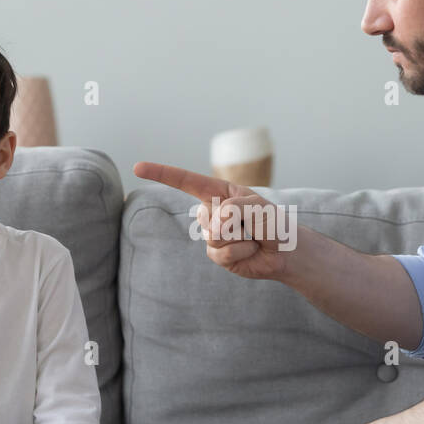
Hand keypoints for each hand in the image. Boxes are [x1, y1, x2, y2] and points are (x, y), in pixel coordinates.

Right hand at [132, 161, 291, 280]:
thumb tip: (214, 227)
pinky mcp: (217, 255)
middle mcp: (212, 212)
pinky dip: (241, 252)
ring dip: (239, 238)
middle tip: (253, 224)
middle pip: (206, 214)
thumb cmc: (273, 223)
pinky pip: (220, 253)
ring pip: (213, 235)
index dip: (161, 173)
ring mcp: (213, 235)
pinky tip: (250, 251)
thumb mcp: (257, 206)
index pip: (186, 181)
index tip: (137, 167)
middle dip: (234, 220)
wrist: (286, 252)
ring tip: (252, 238)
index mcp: (219, 192)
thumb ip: (233, 209)